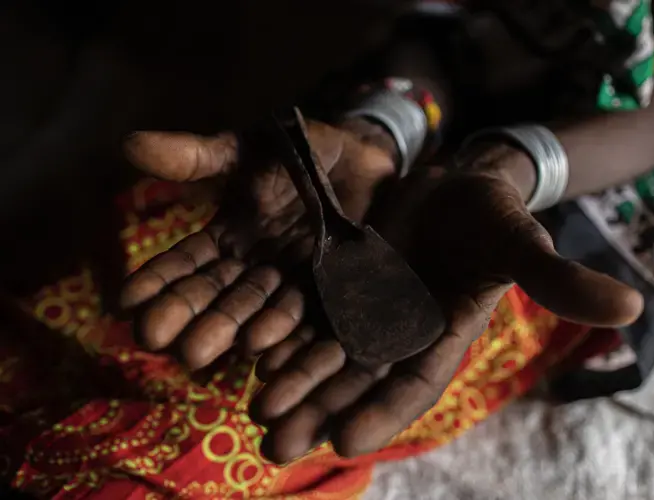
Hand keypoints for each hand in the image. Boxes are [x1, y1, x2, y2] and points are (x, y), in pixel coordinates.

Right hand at [119, 119, 396, 368]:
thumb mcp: (248, 150)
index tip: (124, 303)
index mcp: (229, 238)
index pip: (186, 264)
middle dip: (188, 317)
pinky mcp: (333, 294)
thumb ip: (198, 157)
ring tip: (203, 352)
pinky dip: (287, 339)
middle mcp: (256, 270)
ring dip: (230, 333)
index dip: (156, 282)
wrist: (367, 159)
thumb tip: (128, 145)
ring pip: (258, 314)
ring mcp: (294, 285)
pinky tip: (266, 357)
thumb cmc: (303, 150)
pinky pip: (310, 320)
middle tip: (155, 340)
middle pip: (219, 297)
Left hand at [251, 144, 643, 462]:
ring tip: (255, 409)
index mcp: (442, 335)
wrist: (456, 187)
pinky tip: (252, 354)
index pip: (411, 385)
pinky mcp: (343, 281)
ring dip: (292, 382)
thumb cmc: (494, 219)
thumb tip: (630, 308)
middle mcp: (400, 331)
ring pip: (324, 352)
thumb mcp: (523, 244)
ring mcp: (367, 308)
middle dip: (318, 411)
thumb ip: (558, 279)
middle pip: (355, 380)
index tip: (344, 440)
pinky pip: (310, 311)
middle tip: (276, 443)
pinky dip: (283, 334)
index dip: (380, 412)